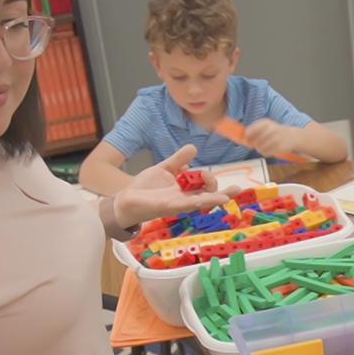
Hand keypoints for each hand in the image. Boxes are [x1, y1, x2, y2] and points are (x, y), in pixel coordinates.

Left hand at [113, 145, 229, 225]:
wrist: (126, 199)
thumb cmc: (145, 188)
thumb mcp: (165, 169)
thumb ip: (179, 160)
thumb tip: (194, 148)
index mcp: (185, 191)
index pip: (206, 188)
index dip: (212, 180)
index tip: (205, 172)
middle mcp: (185, 199)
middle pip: (209, 196)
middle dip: (220, 190)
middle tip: (220, 183)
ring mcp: (178, 204)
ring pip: (201, 201)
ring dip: (214, 199)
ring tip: (227, 197)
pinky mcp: (169, 206)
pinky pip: (186, 204)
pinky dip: (198, 201)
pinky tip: (209, 200)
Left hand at [245, 119, 301, 158]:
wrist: (293, 136)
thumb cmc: (276, 131)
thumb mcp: (267, 125)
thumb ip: (255, 130)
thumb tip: (244, 139)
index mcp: (266, 123)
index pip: (251, 130)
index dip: (247, 136)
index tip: (247, 138)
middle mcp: (271, 130)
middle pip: (255, 141)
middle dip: (254, 144)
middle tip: (255, 144)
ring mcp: (276, 139)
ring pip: (260, 148)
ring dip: (259, 149)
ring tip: (262, 147)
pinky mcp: (279, 148)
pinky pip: (266, 153)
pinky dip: (265, 152)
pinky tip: (268, 149)